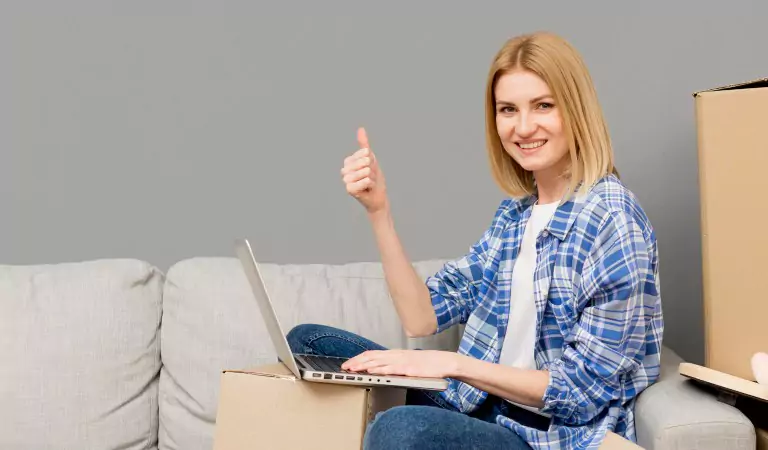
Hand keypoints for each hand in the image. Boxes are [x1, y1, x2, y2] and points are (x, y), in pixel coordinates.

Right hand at [341, 127, 388, 214]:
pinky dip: (371, 184)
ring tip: (369, 183)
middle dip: (373, 170)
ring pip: (366, 171)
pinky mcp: (349, 189)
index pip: (364, 153)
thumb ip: (364, 145)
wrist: (377, 197)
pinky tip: (367, 189)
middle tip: (370, 177)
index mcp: (348, 162)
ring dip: (372, 178)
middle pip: (365, 161)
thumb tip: (360, 129)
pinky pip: (366, 180)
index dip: (371, 160)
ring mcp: (346, 180)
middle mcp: (344, 170)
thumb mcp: (370, 159)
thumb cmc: (373, 178)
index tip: (370, 168)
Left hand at [341, 349, 458, 378]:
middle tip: (344, 367)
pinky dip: (380, 369)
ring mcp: (402, 361)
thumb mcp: (406, 361)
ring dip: (364, 365)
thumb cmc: (426, 363)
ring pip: (378, 362)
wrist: (443, 362)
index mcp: (394, 353)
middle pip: (372, 356)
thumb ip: (393, 364)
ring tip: (352, 369)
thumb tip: (379, 368)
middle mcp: (396, 355)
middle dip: (356, 362)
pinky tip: (372, 371)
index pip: (372, 354)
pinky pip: (392, 368)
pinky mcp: (409, 369)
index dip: (358, 358)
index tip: (347, 363)